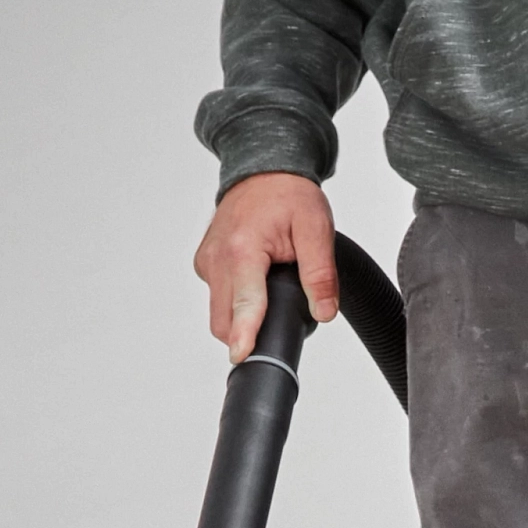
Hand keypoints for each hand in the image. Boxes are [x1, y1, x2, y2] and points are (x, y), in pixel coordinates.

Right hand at [194, 173, 339, 359]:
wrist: (262, 171)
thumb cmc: (288, 194)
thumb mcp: (316, 228)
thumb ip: (320, 274)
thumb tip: (323, 312)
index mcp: (243, 249)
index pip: (245, 302)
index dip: (245, 334)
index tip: (242, 356)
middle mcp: (217, 258)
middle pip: (226, 320)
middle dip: (250, 331)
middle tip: (283, 314)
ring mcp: (206, 262)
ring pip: (220, 313)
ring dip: (244, 317)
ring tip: (271, 291)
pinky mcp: (204, 265)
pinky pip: (218, 298)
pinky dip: (237, 302)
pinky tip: (257, 283)